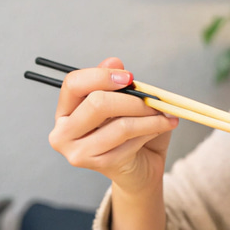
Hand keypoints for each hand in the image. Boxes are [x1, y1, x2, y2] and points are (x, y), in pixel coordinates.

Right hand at [48, 57, 178, 194]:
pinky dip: (153, 131)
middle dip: (133, 99)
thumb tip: (114, 61)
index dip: (102, 76)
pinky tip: (163, 127)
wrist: (140, 169)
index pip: (73, 83)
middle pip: (97, 103)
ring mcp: (78, 152)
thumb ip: (116, 83)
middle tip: (154, 100)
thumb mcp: (124, 103)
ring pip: (121, 125)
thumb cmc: (130, 132)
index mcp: (65, 111)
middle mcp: (62, 133)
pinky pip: (132, 141)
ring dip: (150, 117)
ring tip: (166, 115)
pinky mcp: (100, 165)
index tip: (130, 77)